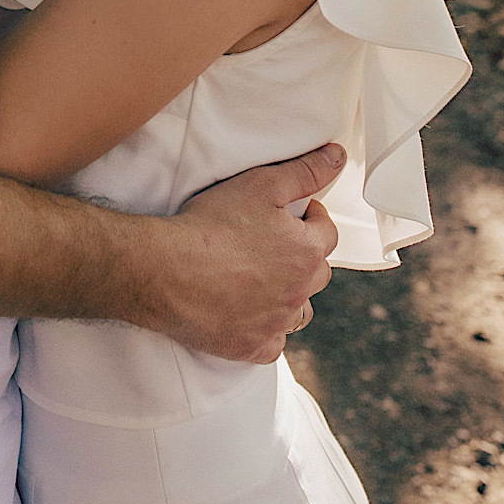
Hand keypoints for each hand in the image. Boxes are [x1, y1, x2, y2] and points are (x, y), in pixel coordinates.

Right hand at [130, 144, 343, 360]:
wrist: (167, 271)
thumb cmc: (212, 225)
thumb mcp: (261, 184)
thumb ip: (304, 171)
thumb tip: (337, 157)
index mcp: (307, 252)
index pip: (326, 231)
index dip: (309, 217)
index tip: (288, 212)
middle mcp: (300, 291)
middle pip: (317, 272)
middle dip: (302, 255)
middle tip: (270, 241)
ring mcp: (277, 323)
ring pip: (299, 310)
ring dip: (290, 295)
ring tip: (261, 278)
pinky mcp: (253, 347)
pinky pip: (273, 342)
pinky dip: (266, 329)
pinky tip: (248, 314)